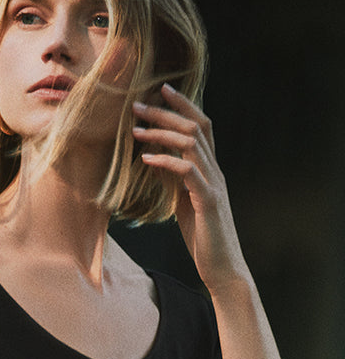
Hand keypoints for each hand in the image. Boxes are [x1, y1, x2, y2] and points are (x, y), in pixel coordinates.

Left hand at [132, 84, 248, 294]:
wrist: (223, 267)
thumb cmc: (203, 237)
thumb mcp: (182, 203)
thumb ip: (172, 180)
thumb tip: (154, 159)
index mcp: (210, 170)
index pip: (200, 126)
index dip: (182, 105)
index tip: (159, 90)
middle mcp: (215, 171)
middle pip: (196, 127)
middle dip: (167, 112)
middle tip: (138, 104)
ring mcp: (213, 184)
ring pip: (192, 144)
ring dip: (162, 133)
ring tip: (135, 131)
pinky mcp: (208, 201)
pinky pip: (188, 172)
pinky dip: (166, 161)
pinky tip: (146, 159)